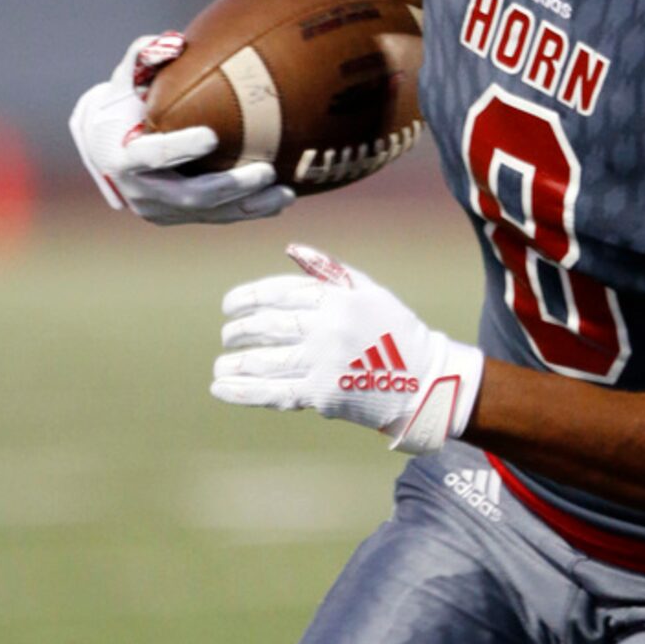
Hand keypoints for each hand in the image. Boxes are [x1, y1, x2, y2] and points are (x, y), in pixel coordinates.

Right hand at [68, 34, 294, 224]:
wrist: (103, 149)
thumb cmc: (120, 105)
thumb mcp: (124, 80)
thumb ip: (144, 56)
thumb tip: (177, 42)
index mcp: (123, 157)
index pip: (152, 156)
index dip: (181, 148)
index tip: (212, 136)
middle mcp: (140, 191)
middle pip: (190, 196)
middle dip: (231, 186)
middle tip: (267, 171)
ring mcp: (159, 209)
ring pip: (210, 213)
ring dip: (250, 206)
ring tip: (287, 193)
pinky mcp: (176, 218)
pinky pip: (217, 217)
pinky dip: (249, 210)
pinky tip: (279, 201)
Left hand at [211, 243, 484, 453]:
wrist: (424, 381)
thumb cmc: (395, 332)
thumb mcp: (369, 290)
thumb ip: (329, 270)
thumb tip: (290, 249)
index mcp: (337, 298)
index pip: (278, 292)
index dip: (246, 298)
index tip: (228, 306)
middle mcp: (326, 327)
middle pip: (266, 326)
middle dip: (238, 331)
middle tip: (227, 335)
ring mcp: (322, 362)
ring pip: (264, 360)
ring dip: (234, 363)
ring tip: (220, 366)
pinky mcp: (322, 394)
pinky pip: (273, 392)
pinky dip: (242, 391)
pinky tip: (220, 388)